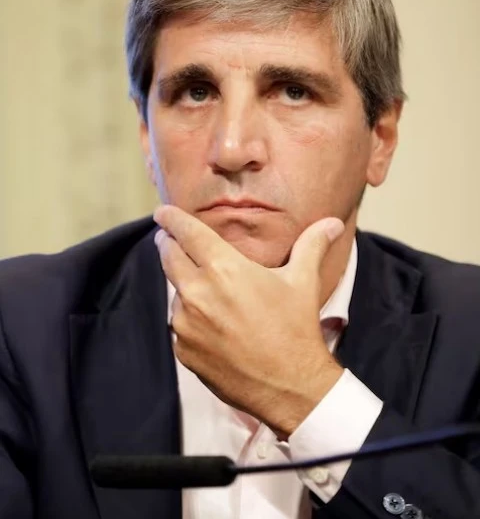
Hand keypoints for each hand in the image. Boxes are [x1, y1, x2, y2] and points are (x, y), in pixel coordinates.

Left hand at [154, 205, 344, 437]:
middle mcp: (198, 293)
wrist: (290, 387)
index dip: (172, 219)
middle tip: (172, 240)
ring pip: (174, 292)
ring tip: (206, 291)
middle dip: (168, 244)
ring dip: (183, 285)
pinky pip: (178, 324)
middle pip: (168, 257)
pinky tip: (211, 324)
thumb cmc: (296, 329)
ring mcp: (186, 324)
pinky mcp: (183, 350)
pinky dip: (189, 318)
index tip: (163, 213)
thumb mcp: (304, 281)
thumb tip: (333, 223)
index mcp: (224, 269)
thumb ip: (312, 245)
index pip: (187, 233)